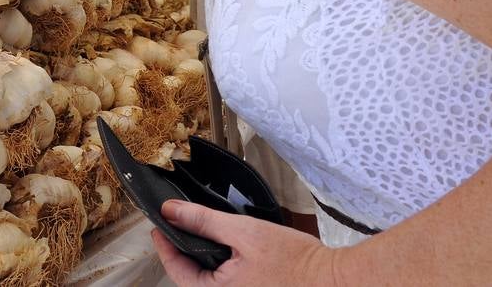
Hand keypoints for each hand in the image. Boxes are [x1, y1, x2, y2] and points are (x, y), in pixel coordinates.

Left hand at [153, 200, 337, 285]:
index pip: (177, 271)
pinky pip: (228, 282)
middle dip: (183, 252)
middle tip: (177, 226)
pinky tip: (228, 250)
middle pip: (192, 278)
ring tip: (201, 234)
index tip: (158, 226)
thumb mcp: (244, 232)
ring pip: (210, 281)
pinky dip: (222, 266)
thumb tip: (171, 212)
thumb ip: (204, 222)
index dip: (165, 245)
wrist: (333, 279)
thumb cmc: (294, 260)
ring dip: (203, 259)